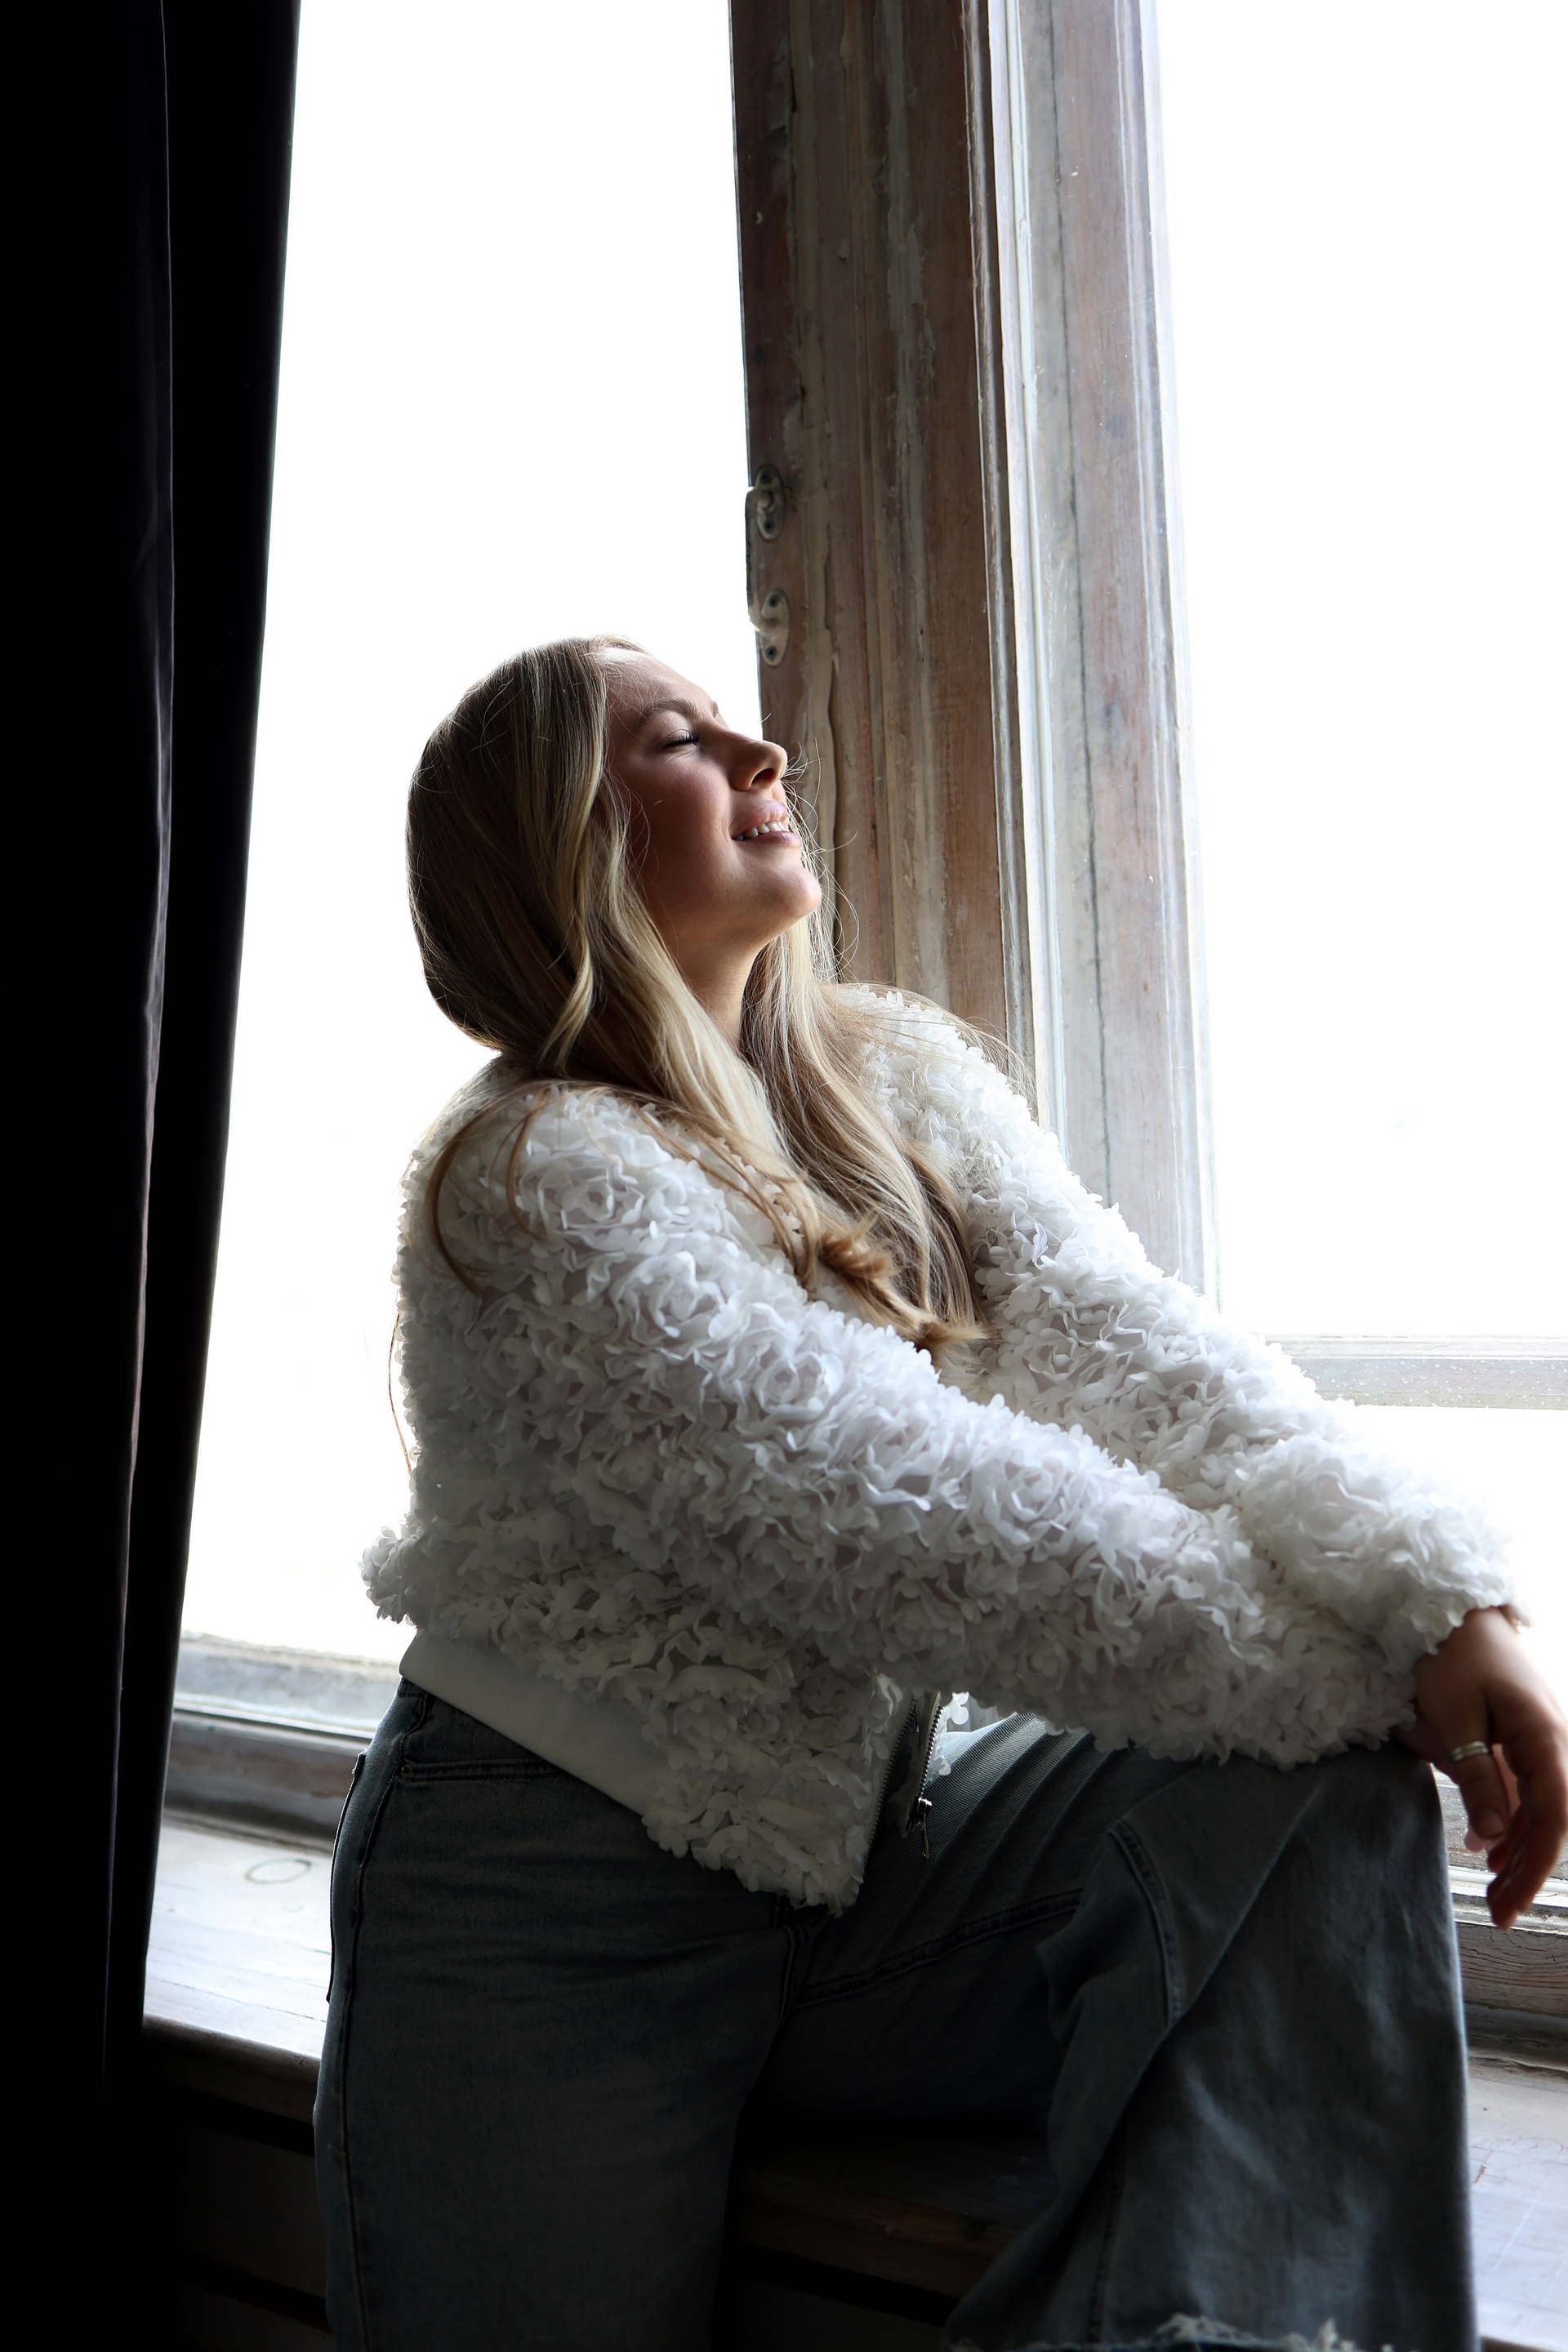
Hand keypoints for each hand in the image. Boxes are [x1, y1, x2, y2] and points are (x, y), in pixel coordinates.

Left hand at [1396, 1606, 1567, 1927]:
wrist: (1453, 1607)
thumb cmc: (1451, 1654)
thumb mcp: (1455, 1719)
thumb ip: (1478, 1778)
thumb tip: (1493, 1838)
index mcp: (1545, 1739)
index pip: (1552, 1820)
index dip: (1533, 1869)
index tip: (1508, 1905)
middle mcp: (1555, 1742)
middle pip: (1552, 1821)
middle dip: (1527, 1869)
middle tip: (1497, 1911)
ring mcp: (1542, 1739)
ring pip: (1542, 1808)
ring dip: (1520, 1849)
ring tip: (1491, 1886)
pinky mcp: (1525, 1736)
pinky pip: (1529, 1788)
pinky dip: (1513, 1820)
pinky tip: (1488, 1845)